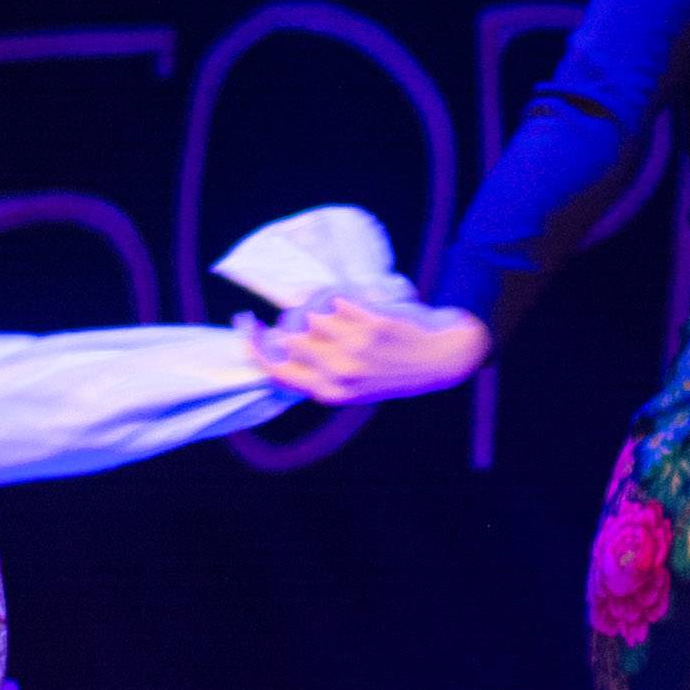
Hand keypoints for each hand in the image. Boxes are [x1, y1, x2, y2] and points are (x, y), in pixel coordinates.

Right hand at [246, 292, 492, 407]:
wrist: (443, 357)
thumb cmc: (395, 371)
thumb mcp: (354, 387)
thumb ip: (318, 371)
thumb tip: (281, 342)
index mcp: (330, 393)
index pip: (275, 371)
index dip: (254, 346)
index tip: (246, 324)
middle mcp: (340, 373)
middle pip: (291, 337)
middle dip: (296, 323)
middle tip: (314, 318)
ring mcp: (356, 348)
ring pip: (314, 315)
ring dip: (323, 308)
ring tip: (345, 314)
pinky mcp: (372, 323)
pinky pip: (338, 299)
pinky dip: (344, 296)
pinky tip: (359, 303)